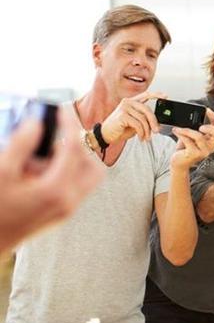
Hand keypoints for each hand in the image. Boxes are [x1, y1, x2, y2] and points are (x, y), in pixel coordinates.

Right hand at [0, 109, 104, 250]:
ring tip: (44, 154)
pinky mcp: (62, 214)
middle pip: (94, 166)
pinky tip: (39, 170)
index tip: (61, 108)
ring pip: (89, 178)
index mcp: (57, 189)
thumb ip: (20, 145)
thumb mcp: (0, 171)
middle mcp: (69, 201)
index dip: (69, 124)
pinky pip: (76, 187)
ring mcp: (68, 210)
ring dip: (76, 161)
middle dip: (82, 146)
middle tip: (60, 133)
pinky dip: (67, 173)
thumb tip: (37, 123)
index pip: (75, 148)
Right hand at [101, 91, 165, 143]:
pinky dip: (141, 133)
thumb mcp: (135, 123)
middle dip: (154, 122)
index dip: (156, 95)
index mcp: (131, 102)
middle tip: (156, 131)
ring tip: (146, 137)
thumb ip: (144, 119)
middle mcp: (127, 102)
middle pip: (147, 110)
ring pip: (143, 119)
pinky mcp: (122, 116)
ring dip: (147, 131)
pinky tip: (140, 137)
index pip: (145, 95)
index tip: (165, 96)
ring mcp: (124, 108)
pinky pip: (138, 124)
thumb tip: (157, 123)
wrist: (106, 135)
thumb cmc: (120, 128)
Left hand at [170, 108, 213, 170]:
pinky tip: (176, 131)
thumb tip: (189, 115)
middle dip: (210, 128)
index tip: (206, 109)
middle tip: (200, 126)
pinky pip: (188, 141)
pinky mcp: (194, 154)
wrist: (178, 162)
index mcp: (211, 141)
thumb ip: (195, 128)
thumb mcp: (192, 136)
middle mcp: (210, 147)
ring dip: (187, 130)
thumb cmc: (185, 148)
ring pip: (199, 136)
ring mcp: (203, 152)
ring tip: (178, 128)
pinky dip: (180, 134)